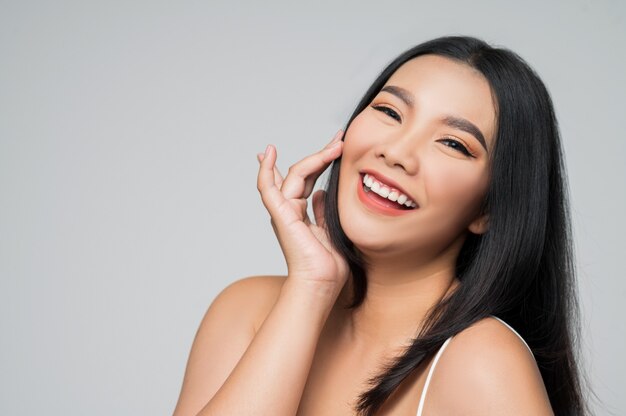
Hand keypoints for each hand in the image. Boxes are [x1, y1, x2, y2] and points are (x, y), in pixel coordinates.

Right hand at [257, 130, 348, 292]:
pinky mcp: (281, 215)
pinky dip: (265, 170)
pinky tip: (267, 153)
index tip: (335, 145)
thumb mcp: (331, 228)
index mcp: (301, 213)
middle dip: (321, 154)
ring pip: (295, 175)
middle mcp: (290, 209)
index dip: (318, 160)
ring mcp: (284, 211)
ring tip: (335, 145)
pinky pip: (268, 188)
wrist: (322, 284)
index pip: (306, 179)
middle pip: (303, 173)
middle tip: (340, 138)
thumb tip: (322, 193)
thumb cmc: (328, 265)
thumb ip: (323, 210)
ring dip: (315, 158)